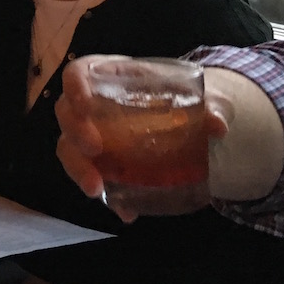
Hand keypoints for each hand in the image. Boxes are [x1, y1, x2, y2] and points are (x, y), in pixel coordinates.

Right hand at [55, 56, 227, 222]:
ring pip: (68, 147)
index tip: (85, 104)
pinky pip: (91, 176)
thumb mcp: (197, 94)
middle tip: (96, 149)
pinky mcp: (101, 161)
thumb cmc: (178, 95)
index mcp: (109, 75)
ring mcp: (91, 133)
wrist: (184, 117)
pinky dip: (107, 197)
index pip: (78, 72)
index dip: (74, 86)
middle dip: (75, 132)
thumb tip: (217, 125)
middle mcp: (91, 103)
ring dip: (77, 168)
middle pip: (66, 113)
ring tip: (96, 189)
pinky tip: (126, 211)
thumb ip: (209, 105)